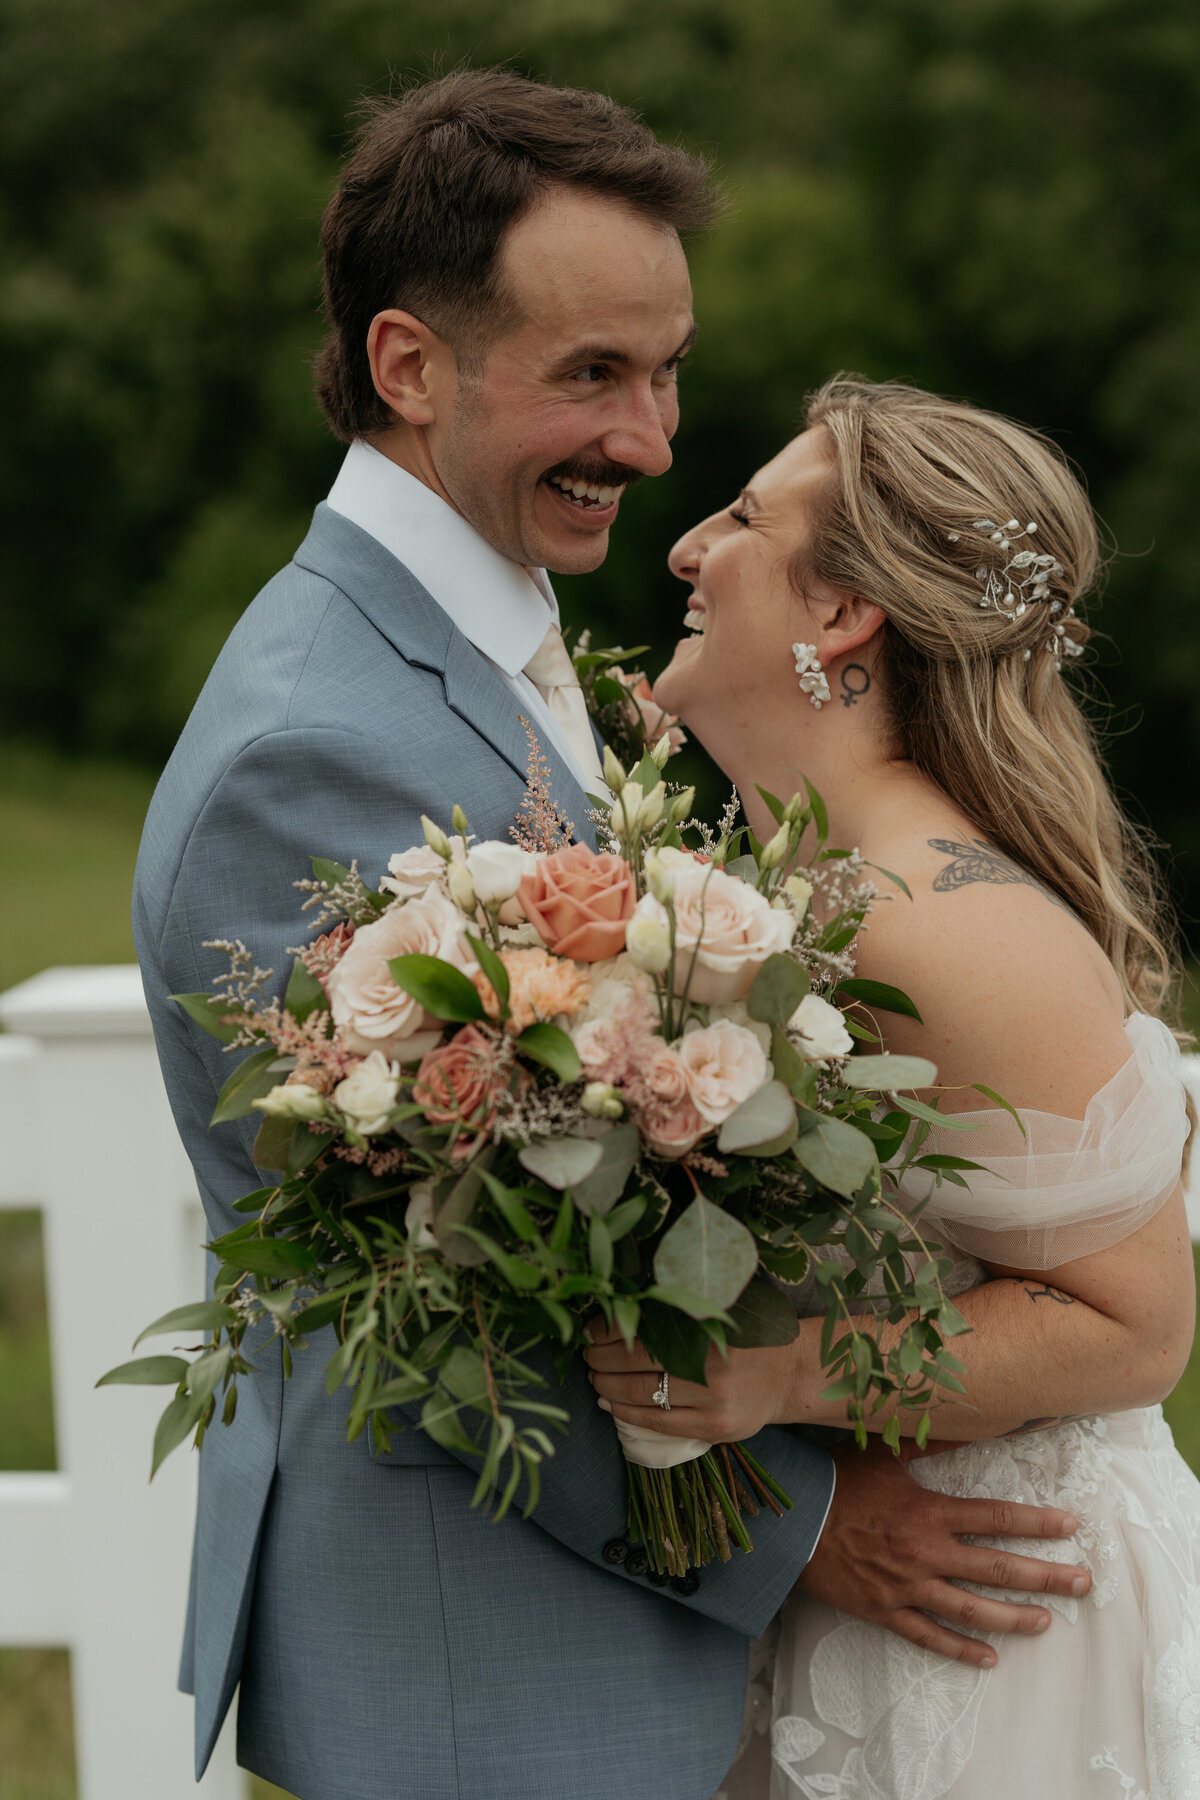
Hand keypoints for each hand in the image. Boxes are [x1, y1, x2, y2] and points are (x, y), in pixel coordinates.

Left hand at [584, 1322, 791, 1440]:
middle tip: (587, 1354)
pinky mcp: (716, 1427)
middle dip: (601, 1358)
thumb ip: (673, 1319)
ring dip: (608, 1385)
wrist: (787, 1374)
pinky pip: (658, 1422)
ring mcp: (714, 1398)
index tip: (590, 1330)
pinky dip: (627, 1412)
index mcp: (705, 1326)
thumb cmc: (741, 1340)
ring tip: (594, 1377)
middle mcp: (710, 1361)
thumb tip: (614, 1318)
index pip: (642, 1328)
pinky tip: (611, 1402)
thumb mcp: (712, 1319)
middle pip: (637, 1361)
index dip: (609, 1330)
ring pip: (642, 1393)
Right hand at [803, 1442, 1091, 1667]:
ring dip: (1013, 1618)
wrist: (791, 1521)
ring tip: (1045, 1623)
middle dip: (1044, 1576)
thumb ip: (932, 1442)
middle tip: (1082, 1584)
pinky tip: (988, 1659)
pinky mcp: (886, 1611)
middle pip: (996, 1568)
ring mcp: (907, 1586)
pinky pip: (929, 1636)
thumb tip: (970, 1421)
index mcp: (929, 1511)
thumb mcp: (884, 1453)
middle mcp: (926, 1552)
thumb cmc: (837, 1481)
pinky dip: (959, 1650)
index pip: (996, 1518)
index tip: (1071, 1527)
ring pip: (971, 1610)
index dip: (1037, 1523)